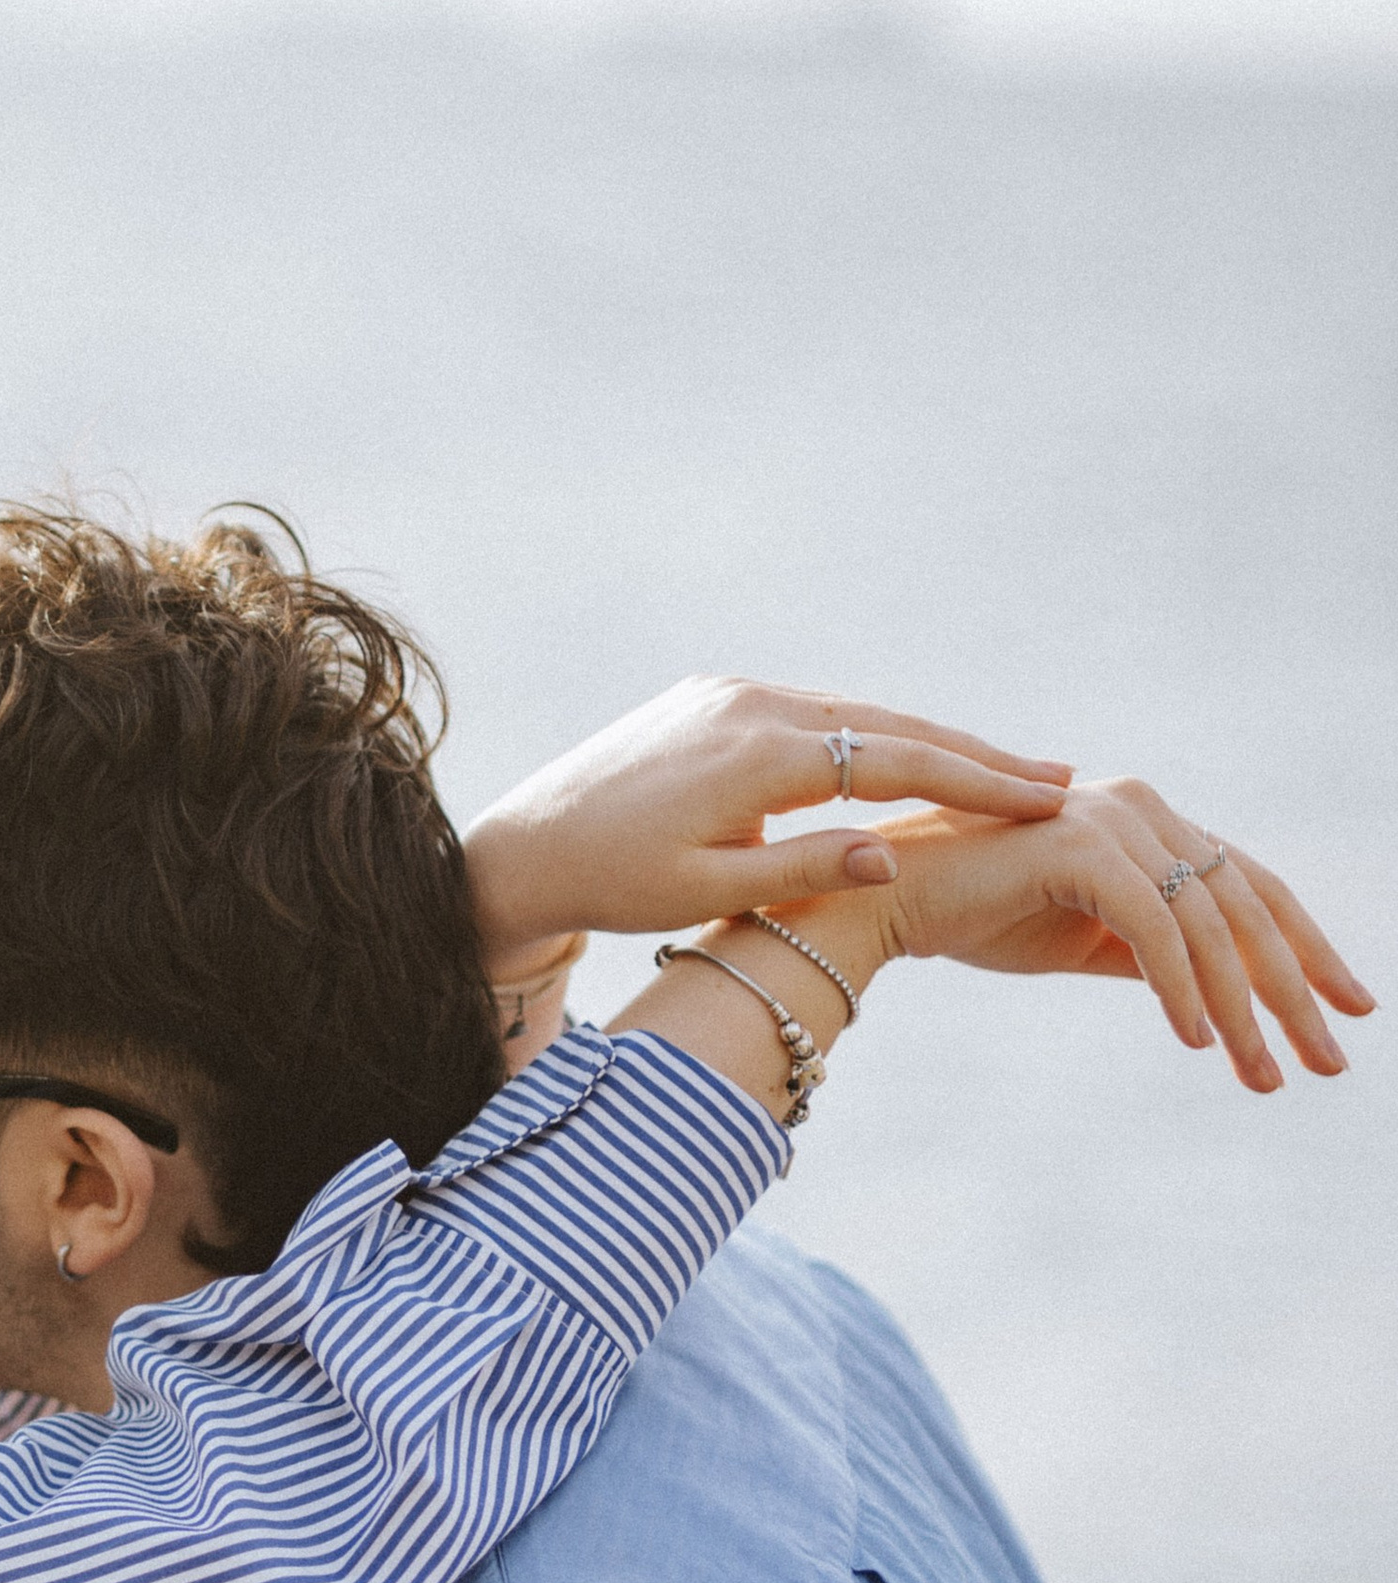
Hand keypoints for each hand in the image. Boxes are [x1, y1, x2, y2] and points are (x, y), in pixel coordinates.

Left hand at [464, 676, 1072, 972]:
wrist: (524, 843)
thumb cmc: (612, 885)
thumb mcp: (708, 891)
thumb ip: (803, 868)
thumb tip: (895, 853)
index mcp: (755, 755)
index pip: (893, 761)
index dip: (976, 781)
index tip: (1048, 800)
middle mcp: (750, 704)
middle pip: (888, 726)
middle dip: (973, 754)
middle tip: (1057, 779)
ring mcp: (732, 692)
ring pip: (854, 716)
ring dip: (924, 743)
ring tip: (1000, 773)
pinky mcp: (715, 695)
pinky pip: (812, 713)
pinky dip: (867, 737)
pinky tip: (909, 760)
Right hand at [856, 783, 1369, 1089]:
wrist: (883, 903)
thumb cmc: (976, 917)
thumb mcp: (1087, 941)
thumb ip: (1153, 954)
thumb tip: (1220, 998)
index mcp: (1150, 820)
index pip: (1251, 887)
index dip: (1307, 951)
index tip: (1349, 1010)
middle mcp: (1143, 805)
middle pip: (1248, 905)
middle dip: (1294, 991)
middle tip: (1329, 1062)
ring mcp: (1113, 816)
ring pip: (1207, 923)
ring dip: (1241, 1010)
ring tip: (1261, 1075)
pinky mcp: (1079, 844)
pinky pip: (1151, 927)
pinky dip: (1180, 987)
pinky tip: (1196, 1042)